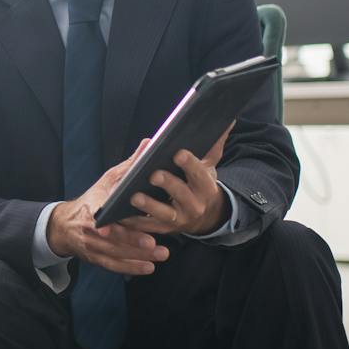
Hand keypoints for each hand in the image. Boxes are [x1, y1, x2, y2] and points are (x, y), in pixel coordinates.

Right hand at [46, 139, 170, 275]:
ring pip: (116, 253)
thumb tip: (149, 144)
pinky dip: (131, 268)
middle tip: (154, 244)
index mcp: (93, 206)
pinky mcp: (96, 258)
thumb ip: (130, 166)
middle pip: (112, 237)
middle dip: (132, 241)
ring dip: (138, 256)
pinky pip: (114, 265)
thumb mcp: (107, 180)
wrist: (64, 225)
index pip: (101, 213)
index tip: (119, 224)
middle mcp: (91, 228)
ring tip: (161, 254)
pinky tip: (149, 268)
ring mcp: (92, 245)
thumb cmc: (92, 199)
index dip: (109, 221)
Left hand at [117, 125, 231, 237]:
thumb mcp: (209, 165)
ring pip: (164, 213)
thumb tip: (227, 119)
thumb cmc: (201, 183)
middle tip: (153, 174)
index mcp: (205, 186)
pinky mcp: (164, 229)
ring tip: (133, 196)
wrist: (204, 215)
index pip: (198, 173)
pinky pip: (148, 227)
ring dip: (149, 206)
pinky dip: (135, 222)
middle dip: (168, 184)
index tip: (178, 153)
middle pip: (181, 193)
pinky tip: (121, 214)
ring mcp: (180, 219)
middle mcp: (194, 204)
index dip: (189, 164)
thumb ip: (214, 144)